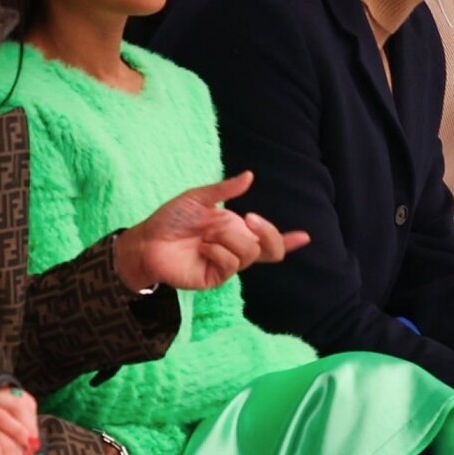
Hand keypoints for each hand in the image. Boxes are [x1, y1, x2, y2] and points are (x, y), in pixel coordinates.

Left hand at [118, 171, 310, 292]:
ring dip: (230, 238)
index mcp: (236, 230)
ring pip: (250, 252)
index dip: (288, 240)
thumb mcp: (198, 198)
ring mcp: (226, 264)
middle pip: (270, 248)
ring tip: (206, 235)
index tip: (306, 236)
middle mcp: (235, 248)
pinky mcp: (215, 278)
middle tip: (248, 218)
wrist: (147, 241)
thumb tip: (250, 176)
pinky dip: (218, 251)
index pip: (268, 239)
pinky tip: (202, 248)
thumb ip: (224, 190)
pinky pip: (231, 264)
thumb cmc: (170, 220)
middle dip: (267, 231)